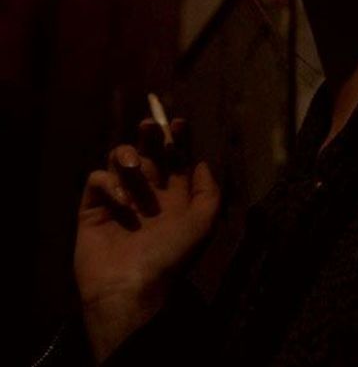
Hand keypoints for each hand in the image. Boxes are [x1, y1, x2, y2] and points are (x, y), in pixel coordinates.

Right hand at [74, 118, 219, 361]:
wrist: (133, 290)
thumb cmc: (170, 257)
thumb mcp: (202, 225)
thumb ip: (208, 192)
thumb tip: (202, 162)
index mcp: (173, 196)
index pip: (175, 157)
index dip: (177, 138)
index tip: (178, 124)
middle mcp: (146, 193)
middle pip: (147, 151)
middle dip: (150, 135)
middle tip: (149, 126)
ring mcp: (119, 199)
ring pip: (119, 159)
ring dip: (127, 155)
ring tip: (134, 168)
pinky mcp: (93, 209)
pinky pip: (96, 180)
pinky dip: (108, 183)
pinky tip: (120, 201)